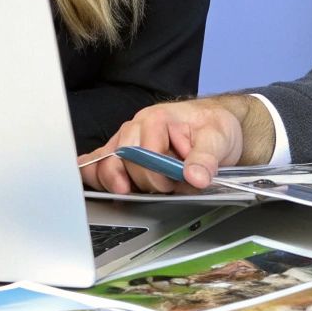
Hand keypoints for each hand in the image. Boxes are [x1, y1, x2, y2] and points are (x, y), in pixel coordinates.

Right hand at [77, 96, 269, 193]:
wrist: (213, 126)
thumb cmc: (212, 128)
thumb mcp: (218, 139)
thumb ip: (206, 158)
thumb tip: (195, 177)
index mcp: (156, 119)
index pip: (144, 153)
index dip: (160, 174)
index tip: (176, 182)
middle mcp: (135, 128)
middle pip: (123, 161)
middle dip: (145, 182)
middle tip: (167, 187)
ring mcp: (125, 141)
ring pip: (105, 164)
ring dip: (118, 183)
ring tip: (133, 191)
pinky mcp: (120, 154)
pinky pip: (96, 163)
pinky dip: (94, 174)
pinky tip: (96, 183)